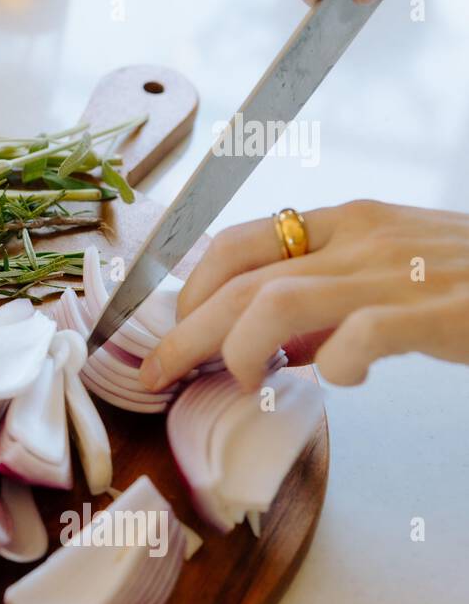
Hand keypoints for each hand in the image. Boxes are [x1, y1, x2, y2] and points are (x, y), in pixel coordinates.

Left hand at [139, 200, 468, 390]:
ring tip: (243, 380)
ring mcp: (403, 271)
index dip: (190, 287)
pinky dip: (335, 365)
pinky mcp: (443, 310)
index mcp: (350, 222)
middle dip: (189, 331)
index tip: (171, 330)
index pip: (240, 241)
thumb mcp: (394, 277)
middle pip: (244, 280)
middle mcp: (366, 237)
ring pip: (281, 300)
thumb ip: (329, 306)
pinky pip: (361, 335)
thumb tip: (266, 347)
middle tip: (162, 374)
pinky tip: (342, 381)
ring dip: (241, 347)